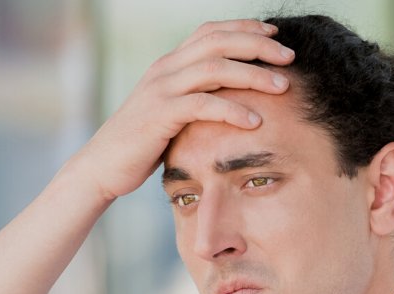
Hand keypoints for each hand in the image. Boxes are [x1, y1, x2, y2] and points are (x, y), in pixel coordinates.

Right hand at [68, 19, 295, 201]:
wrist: (103, 166)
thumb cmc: (143, 144)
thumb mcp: (172, 112)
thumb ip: (196, 97)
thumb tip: (230, 97)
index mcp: (171, 64)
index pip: (211, 32)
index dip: (244, 29)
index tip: (276, 37)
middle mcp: (166, 68)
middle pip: (218, 42)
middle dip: (258, 46)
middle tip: (290, 57)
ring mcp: (161, 89)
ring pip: (214, 68)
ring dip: (253, 74)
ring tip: (284, 87)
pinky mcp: (160, 114)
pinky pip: (202, 104)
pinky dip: (232, 110)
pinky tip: (255, 121)